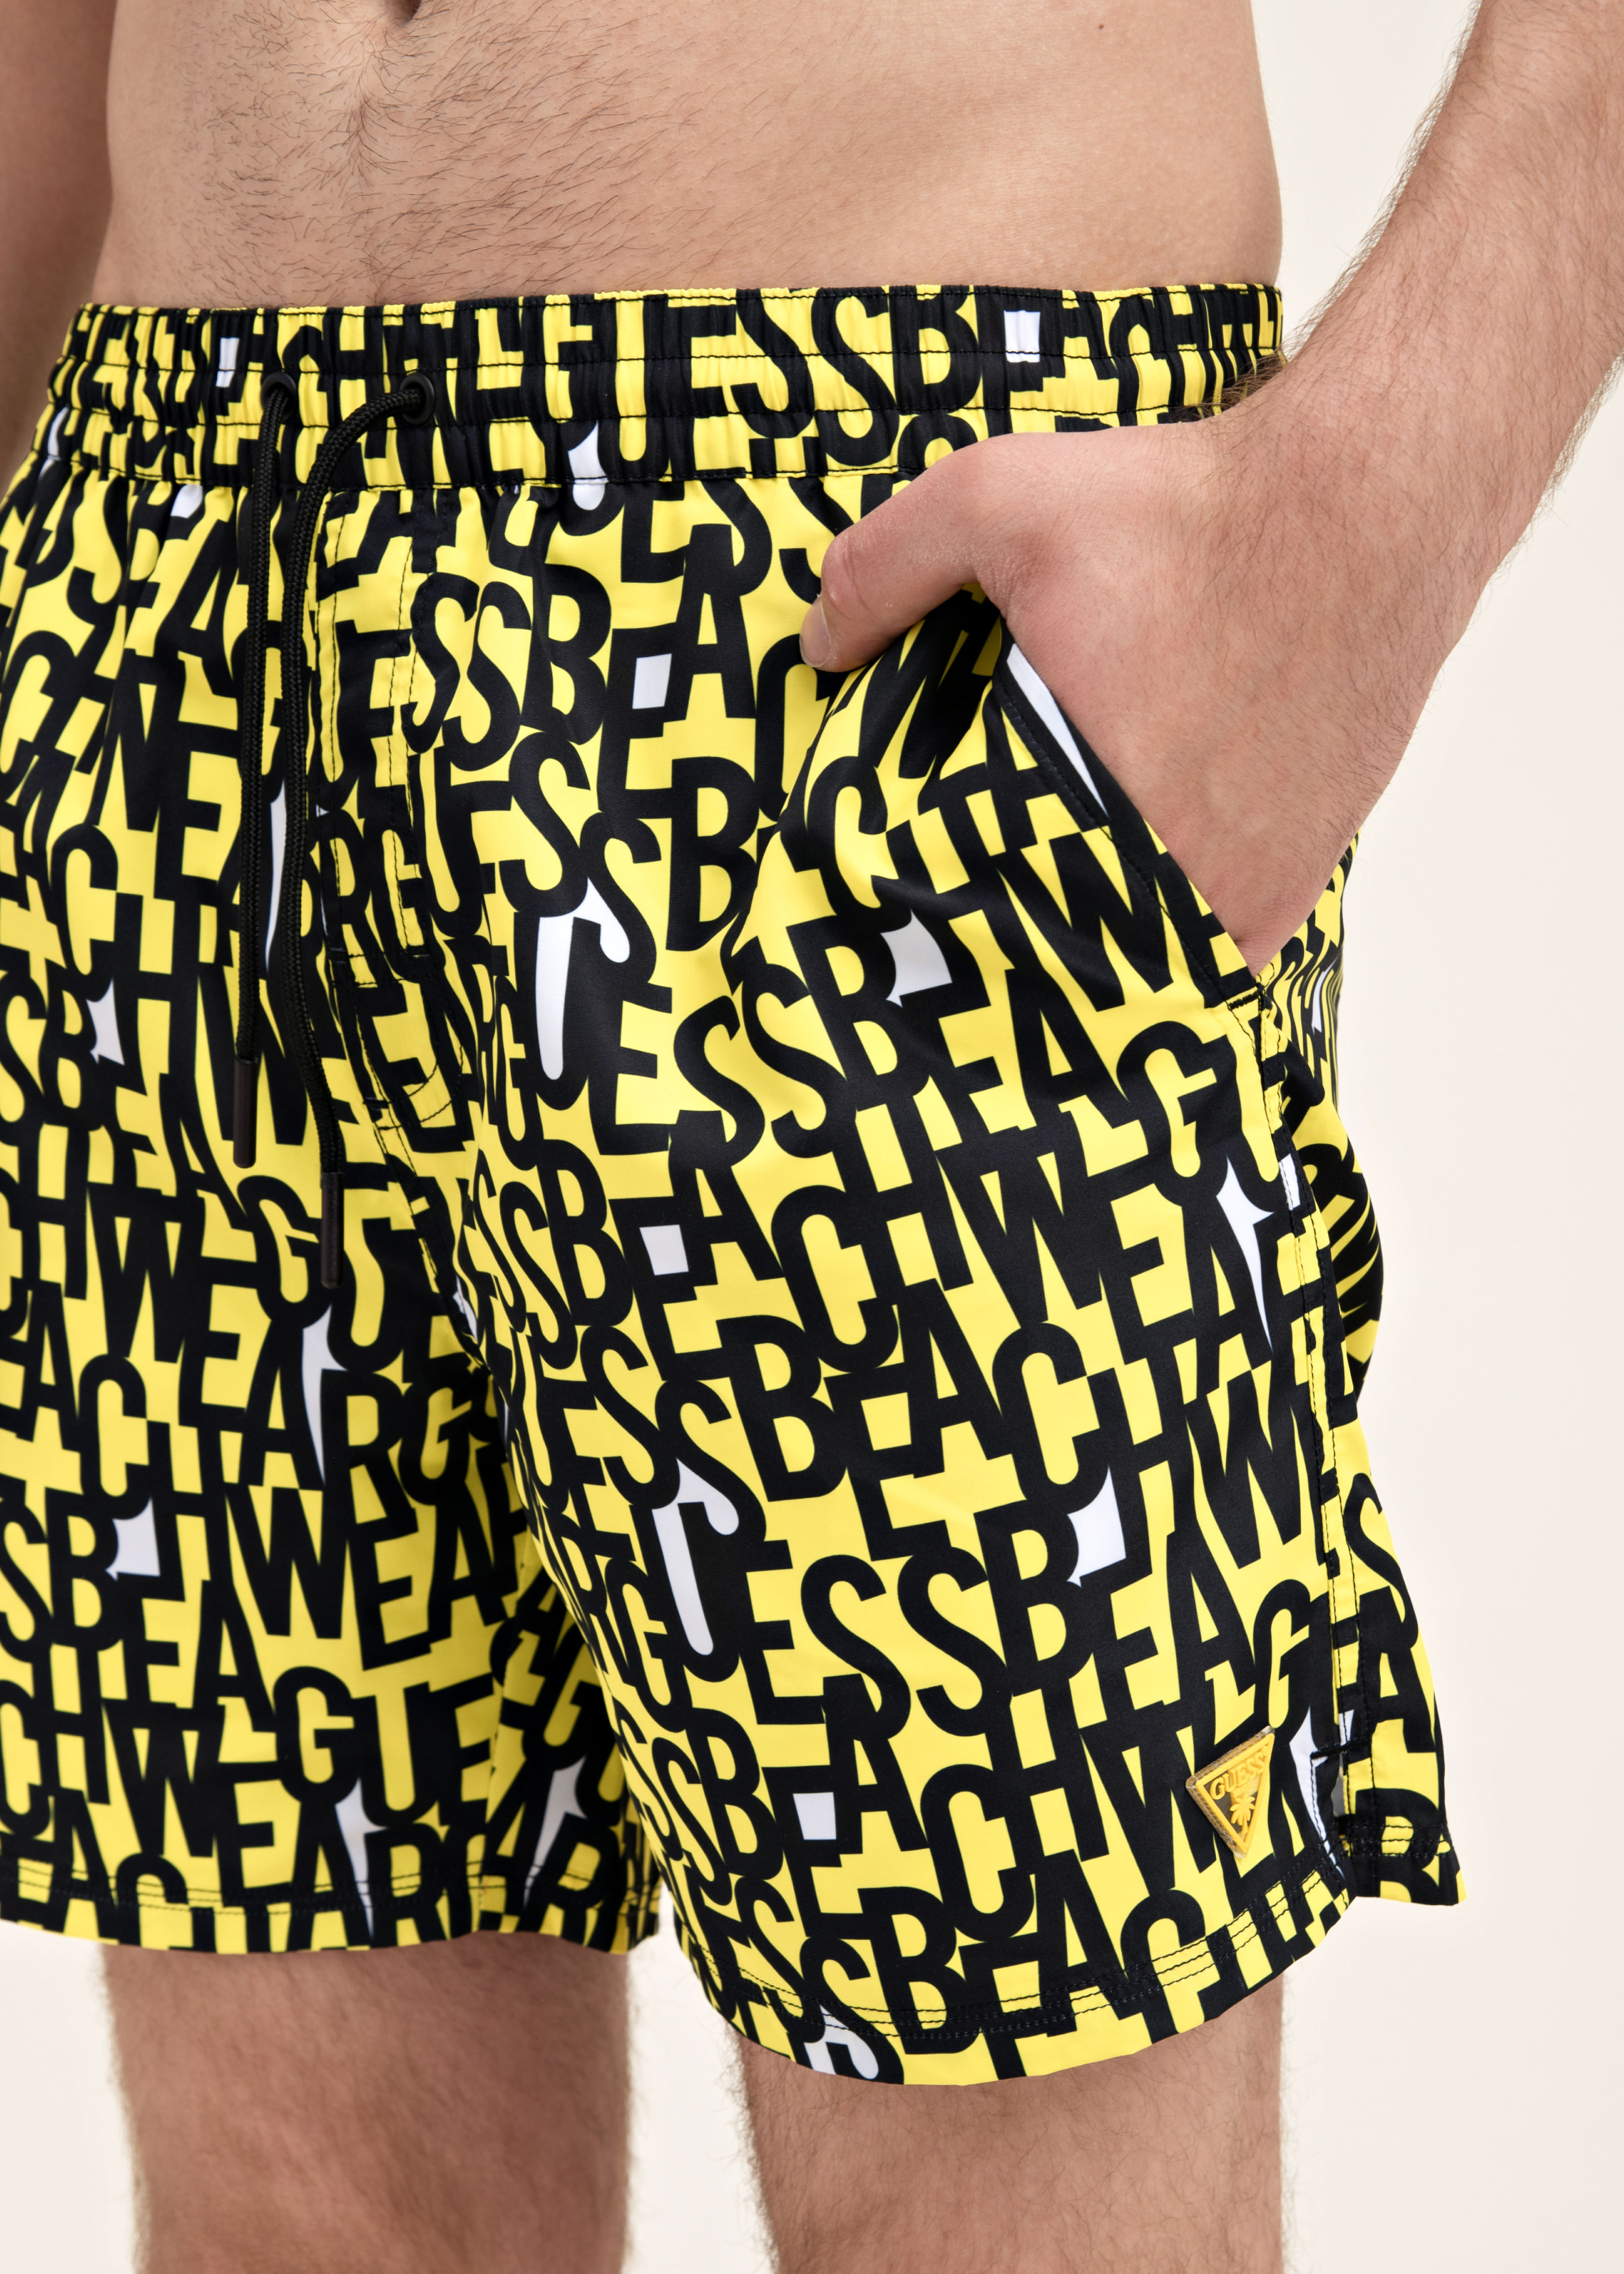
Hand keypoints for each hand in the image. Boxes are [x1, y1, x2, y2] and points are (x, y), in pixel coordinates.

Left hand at [800, 397, 1458, 974]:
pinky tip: (1117, 889)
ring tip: (1030, 907)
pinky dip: (1152, 934)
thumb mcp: (1001, 498)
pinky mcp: (1285, 895)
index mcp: (1076, 807)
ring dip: (1073, 946)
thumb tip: (820, 645)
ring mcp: (1238, 902)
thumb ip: (888, 567)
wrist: (1367, 509)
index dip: (920, 912)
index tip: (882, 910)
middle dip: (993, 937)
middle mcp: (1166, 879)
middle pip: (1044, 952)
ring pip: (1122, 967)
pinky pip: (1195, 953)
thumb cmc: (1192, 508)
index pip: (965, 913)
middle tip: (955, 913)